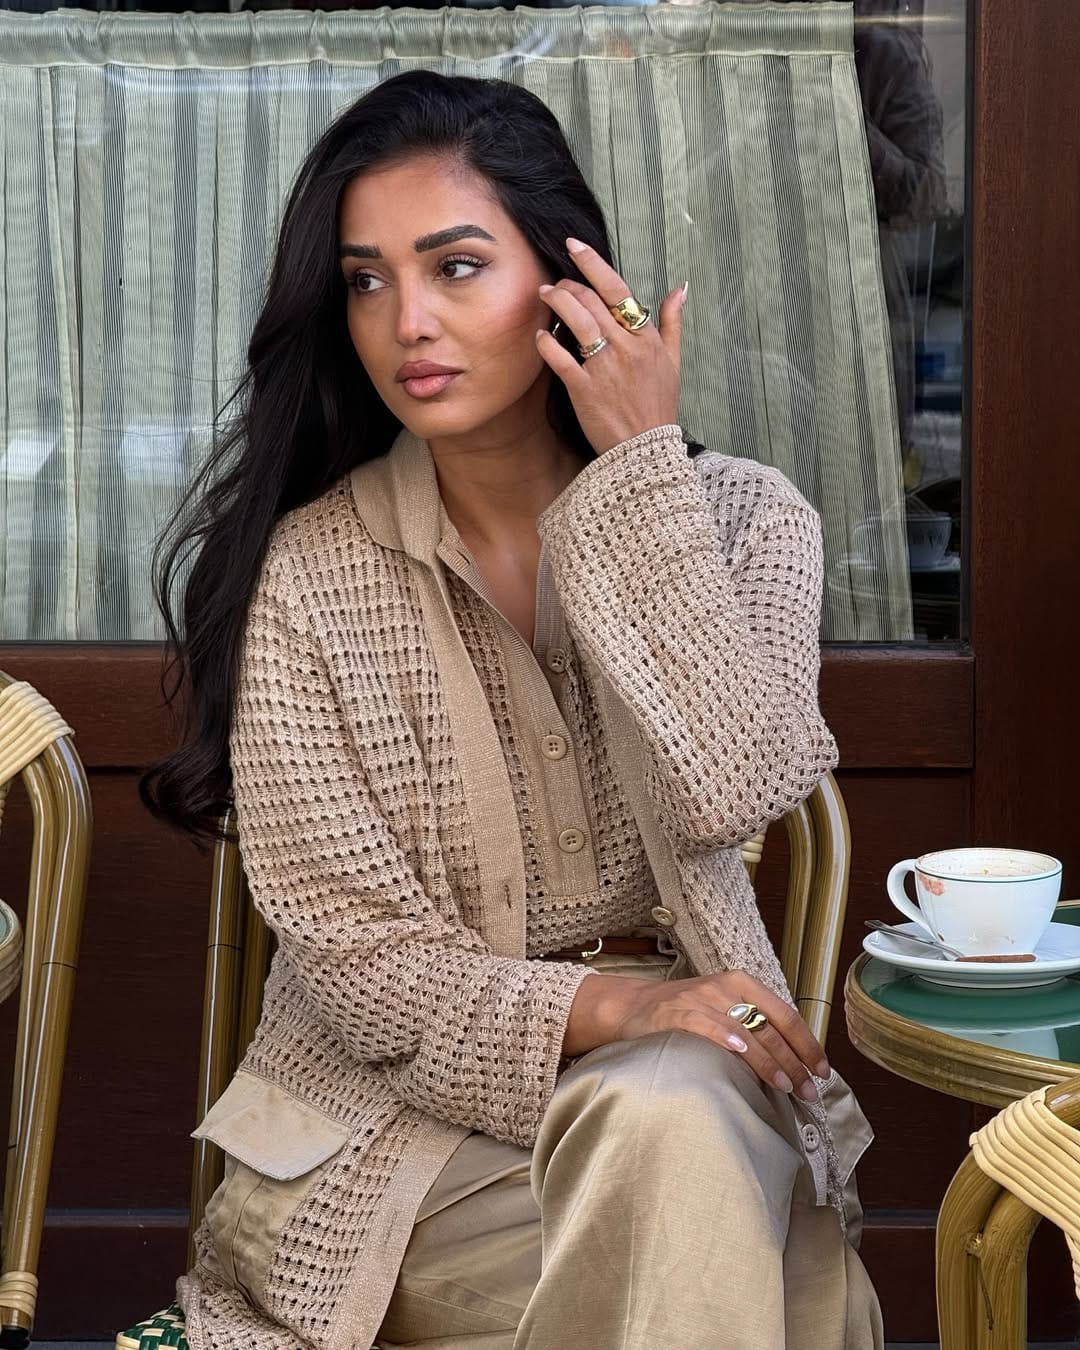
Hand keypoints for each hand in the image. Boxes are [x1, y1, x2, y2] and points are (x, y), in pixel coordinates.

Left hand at [535, 237, 685, 454]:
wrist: (646, 448)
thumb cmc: (658, 405)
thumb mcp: (674, 362)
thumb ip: (672, 323)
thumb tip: (680, 289)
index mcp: (646, 338)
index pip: (617, 290)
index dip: (592, 264)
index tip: (574, 247)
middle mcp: (626, 347)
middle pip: (590, 301)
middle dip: (567, 285)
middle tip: (555, 284)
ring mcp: (604, 367)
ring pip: (576, 320)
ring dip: (555, 302)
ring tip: (544, 296)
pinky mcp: (584, 389)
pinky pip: (560, 357)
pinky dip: (547, 342)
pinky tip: (541, 336)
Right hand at [609, 969, 829, 1101]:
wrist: (633, 1006)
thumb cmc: (686, 1014)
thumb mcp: (724, 1009)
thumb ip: (753, 1026)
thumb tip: (795, 1062)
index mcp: (743, 984)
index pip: (786, 1015)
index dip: (807, 1044)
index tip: (823, 1071)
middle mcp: (725, 987)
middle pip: (771, 1028)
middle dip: (795, 1062)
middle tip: (809, 1091)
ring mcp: (700, 998)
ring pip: (745, 1030)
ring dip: (769, 1061)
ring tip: (787, 1086)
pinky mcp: (676, 1012)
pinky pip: (706, 1024)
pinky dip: (725, 1037)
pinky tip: (740, 1052)